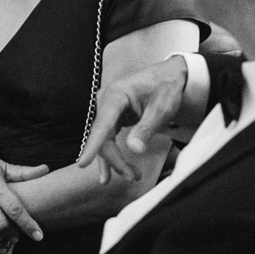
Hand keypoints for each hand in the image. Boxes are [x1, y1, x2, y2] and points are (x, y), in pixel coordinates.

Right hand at [77, 56, 187, 182]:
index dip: (93, 146)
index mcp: (115, 95)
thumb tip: (135, 149)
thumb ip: (147, 128)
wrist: (171, 76)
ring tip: (132, 176)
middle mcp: (106, 102)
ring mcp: (108, 110)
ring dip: (116, 160)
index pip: (102, 125)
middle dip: (116, 160)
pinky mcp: (113, 117)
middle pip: (104, 138)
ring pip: (106, 141)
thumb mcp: (162, 108)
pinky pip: (109, 139)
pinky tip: (111, 172)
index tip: (83, 163)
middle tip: (133, 177)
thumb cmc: (166, 87)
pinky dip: (114, 154)